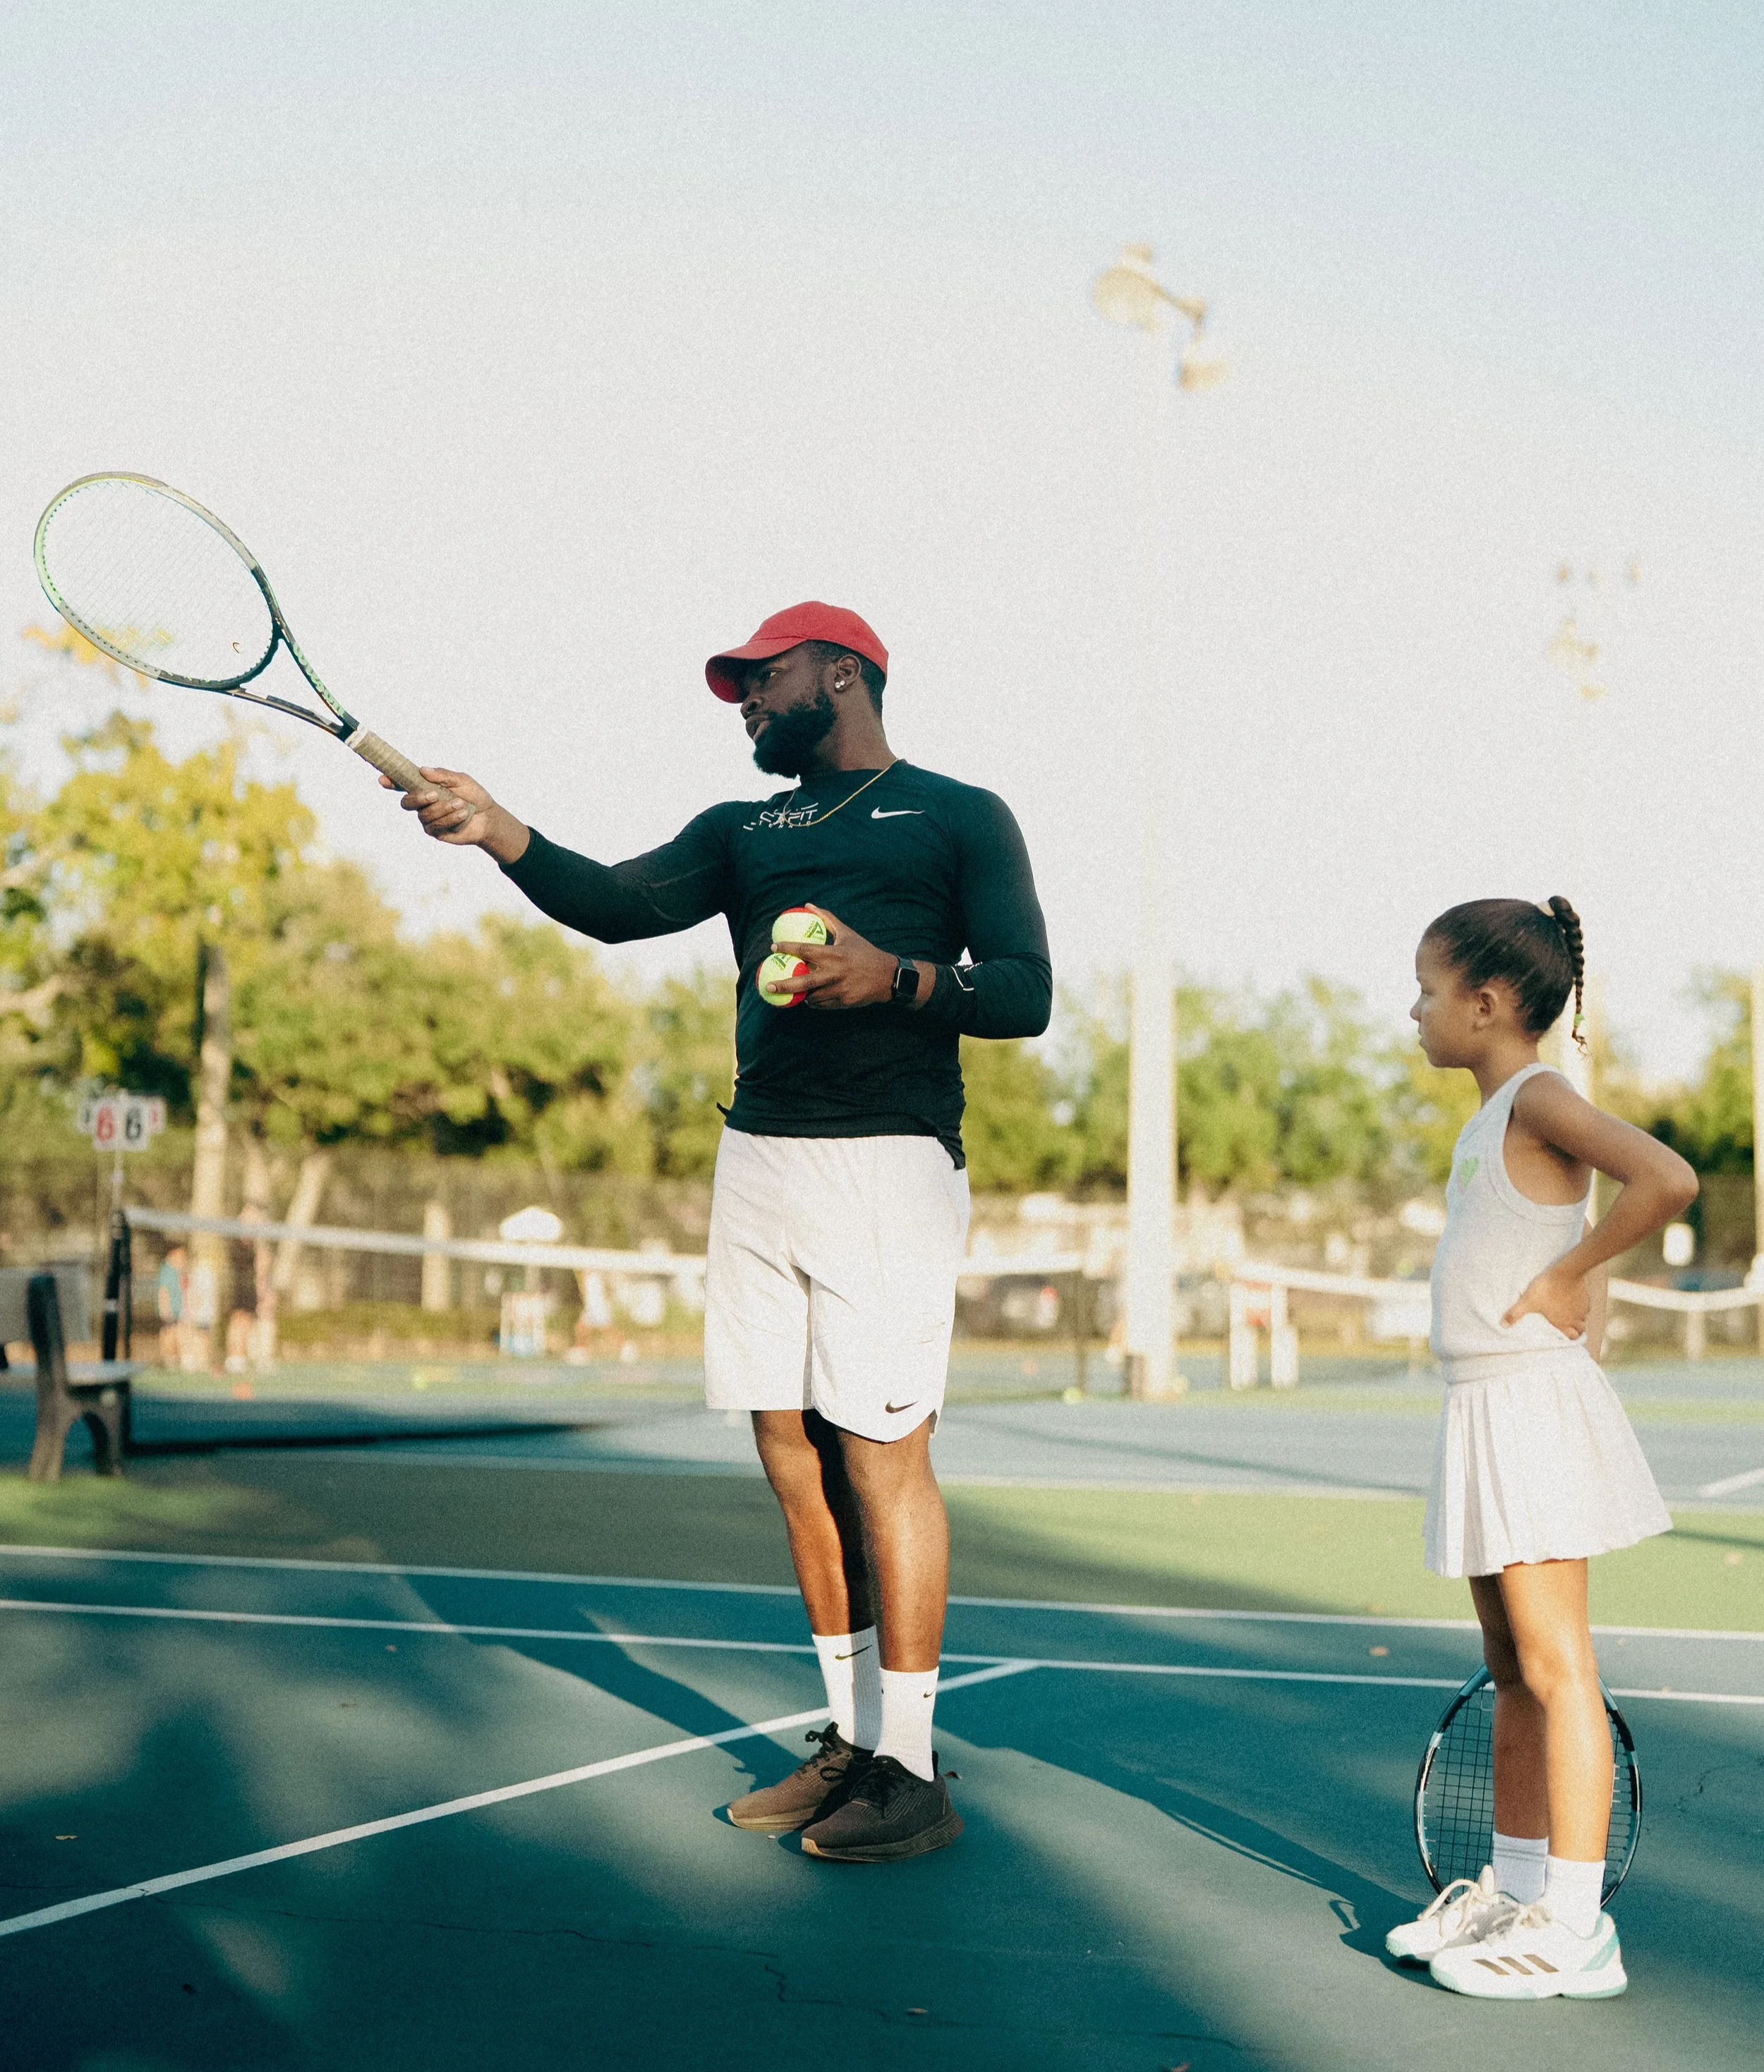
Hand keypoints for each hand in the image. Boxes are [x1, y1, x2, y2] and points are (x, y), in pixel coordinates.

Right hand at [380, 767, 526, 860]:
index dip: (390, 782)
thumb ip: (443, 775)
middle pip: (406, 803)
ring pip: (424, 814)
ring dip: (444, 808)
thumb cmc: (474, 796)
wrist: (488, 817)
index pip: (403, 785)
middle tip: (435, 794)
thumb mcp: (461, 780)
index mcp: (425, 788)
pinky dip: (450, 818)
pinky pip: (436, 825)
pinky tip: (462, 815)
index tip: (382, 779)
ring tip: (460, 804)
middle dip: (418, 798)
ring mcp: (427, 819)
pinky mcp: (435, 832)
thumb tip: (423, 770)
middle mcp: (422, 804)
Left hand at [771, 906, 905, 1009]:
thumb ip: (828, 919)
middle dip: (784, 984)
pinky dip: (813, 1001)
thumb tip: (809, 905)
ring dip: (799, 995)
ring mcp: (840, 989)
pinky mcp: (844, 1002)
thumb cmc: (864, 952)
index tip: (773, 948)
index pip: (805, 950)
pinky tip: (809, 997)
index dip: (788, 948)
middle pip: (803, 981)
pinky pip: (822, 1004)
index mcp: (835, 954)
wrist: (887, 976)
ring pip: (811, 996)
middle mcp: (836, 973)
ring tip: (788, 992)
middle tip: (768, 985)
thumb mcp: (847, 934)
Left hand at [1503, 1264, 1589, 1337]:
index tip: (1564, 1336)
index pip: (1572, 1337)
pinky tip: (1573, 1300)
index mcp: (1562, 1323)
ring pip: (1583, 1318)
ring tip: (1569, 1314)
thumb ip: (1515, 1314)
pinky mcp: (1585, 1296)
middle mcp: (1575, 1318)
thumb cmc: (1546, 1288)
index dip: (1569, 1338)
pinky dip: (1581, 1306)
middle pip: (1580, 1329)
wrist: (1565, 1272)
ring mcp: (1582, 1307)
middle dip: (1575, 1329)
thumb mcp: (1527, 1301)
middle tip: (1567, 1326)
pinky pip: (1586, 1305)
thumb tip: (1502, 1325)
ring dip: (1578, 1318)